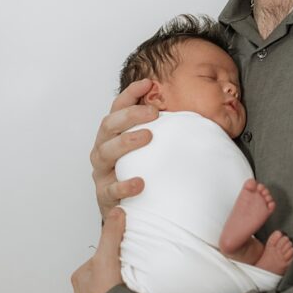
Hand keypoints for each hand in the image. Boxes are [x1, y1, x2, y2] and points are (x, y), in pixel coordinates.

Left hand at [72, 208, 125, 292]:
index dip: (116, 254)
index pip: (101, 259)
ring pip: (111, 292)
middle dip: (120, 274)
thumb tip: (116, 212)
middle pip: (107, 275)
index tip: (129, 255)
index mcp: (81, 278)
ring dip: (123, 292)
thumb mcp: (106, 259)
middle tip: (134, 275)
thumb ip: (111, 235)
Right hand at [90, 79, 157, 219]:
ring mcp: (101, 172)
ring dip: (126, 142)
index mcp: (112, 135)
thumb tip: (190, 114)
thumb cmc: (140, 171)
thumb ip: (161, 131)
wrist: (127, 210)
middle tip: (154, 113)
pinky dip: (124, 185)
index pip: (117, 108)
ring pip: (105, 152)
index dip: (130, 94)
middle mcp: (103, 149)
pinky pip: (110, 190)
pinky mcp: (104, 196)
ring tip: (147, 137)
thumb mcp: (149, 149)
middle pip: (109, 125)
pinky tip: (140, 182)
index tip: (147, 83)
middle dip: (130, 115)